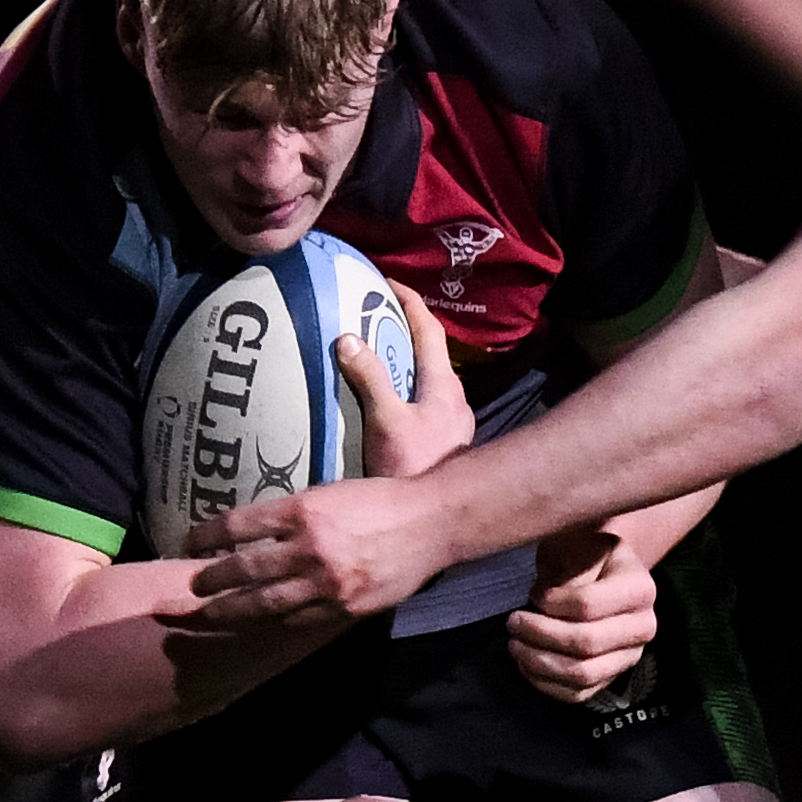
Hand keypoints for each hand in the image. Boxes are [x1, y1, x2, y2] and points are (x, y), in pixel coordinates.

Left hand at [185, 474, 451, 628]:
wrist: (430, 523)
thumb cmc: (380, 501)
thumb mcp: (330, 492)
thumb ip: (293, 514)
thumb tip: (251, 534)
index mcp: (303, 510)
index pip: (238, 525)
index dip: (207, 536)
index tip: (190, 544)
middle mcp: (310, 547)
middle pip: (243, 570)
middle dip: (208, 584)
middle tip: (186, 592)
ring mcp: (326, 582)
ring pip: (264, 604)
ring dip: (229, 612)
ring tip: (206, 615)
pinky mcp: (344, 607)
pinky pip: (296, 621)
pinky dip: (271, 623)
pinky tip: (254, 626)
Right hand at [335, 277, 473, 479]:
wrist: (437, 521)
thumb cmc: (414, 470)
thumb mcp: (387, 422)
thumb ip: (370, 379)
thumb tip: (348, 338)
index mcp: (444, 386)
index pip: (429, 328)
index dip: (409, 300)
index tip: (385, 281)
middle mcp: (453, 399)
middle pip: (428, 351)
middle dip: (402, 328)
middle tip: (371, 315)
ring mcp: (449, 423)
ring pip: (425, 378)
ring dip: (401, 361)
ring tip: (369, 354)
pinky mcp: (440, 443)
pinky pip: (418, 402)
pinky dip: (399, 390)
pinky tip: (378, 402)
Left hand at [508, 529, 656, 702]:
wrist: (601, 570)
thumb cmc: (585, 552)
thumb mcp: (578, 544)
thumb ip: (569, 567)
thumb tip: (547, 603)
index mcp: (640, 588)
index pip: (588, 605)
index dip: (552, 603)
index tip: (534, 594)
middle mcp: (643, 627)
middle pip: (587, 643)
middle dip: (540, 635)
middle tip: (512, 622)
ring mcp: (628, 657)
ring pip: (582, 675)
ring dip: (539, 663)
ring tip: (515, 644)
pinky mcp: (610, 678)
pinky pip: (577, 695)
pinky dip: (545, 684)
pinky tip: (525, 664)